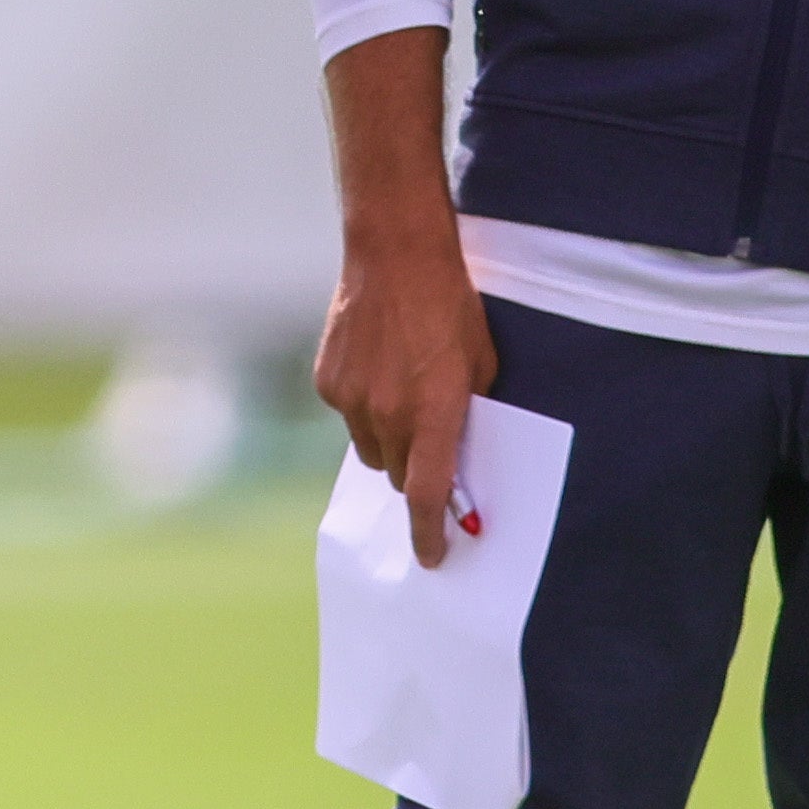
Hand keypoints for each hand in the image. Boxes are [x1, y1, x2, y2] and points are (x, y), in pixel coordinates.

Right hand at [315, 210, 497, 567]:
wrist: (395, 253)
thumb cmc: (450, 304)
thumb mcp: (481, 363)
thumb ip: (470, 412)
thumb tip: (460, 450)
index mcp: (435, 414)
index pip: (427, 495)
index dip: (429, 533)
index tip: (434, 555)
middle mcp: (390, 415)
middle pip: (397, 475)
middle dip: (413, 468)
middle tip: (426, 440)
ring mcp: (352, 400)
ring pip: (369, 449)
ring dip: (386, 437)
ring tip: (400, 390)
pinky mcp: (328, 380)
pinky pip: (346, 414)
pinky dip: (362, 405)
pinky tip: (377, 365)